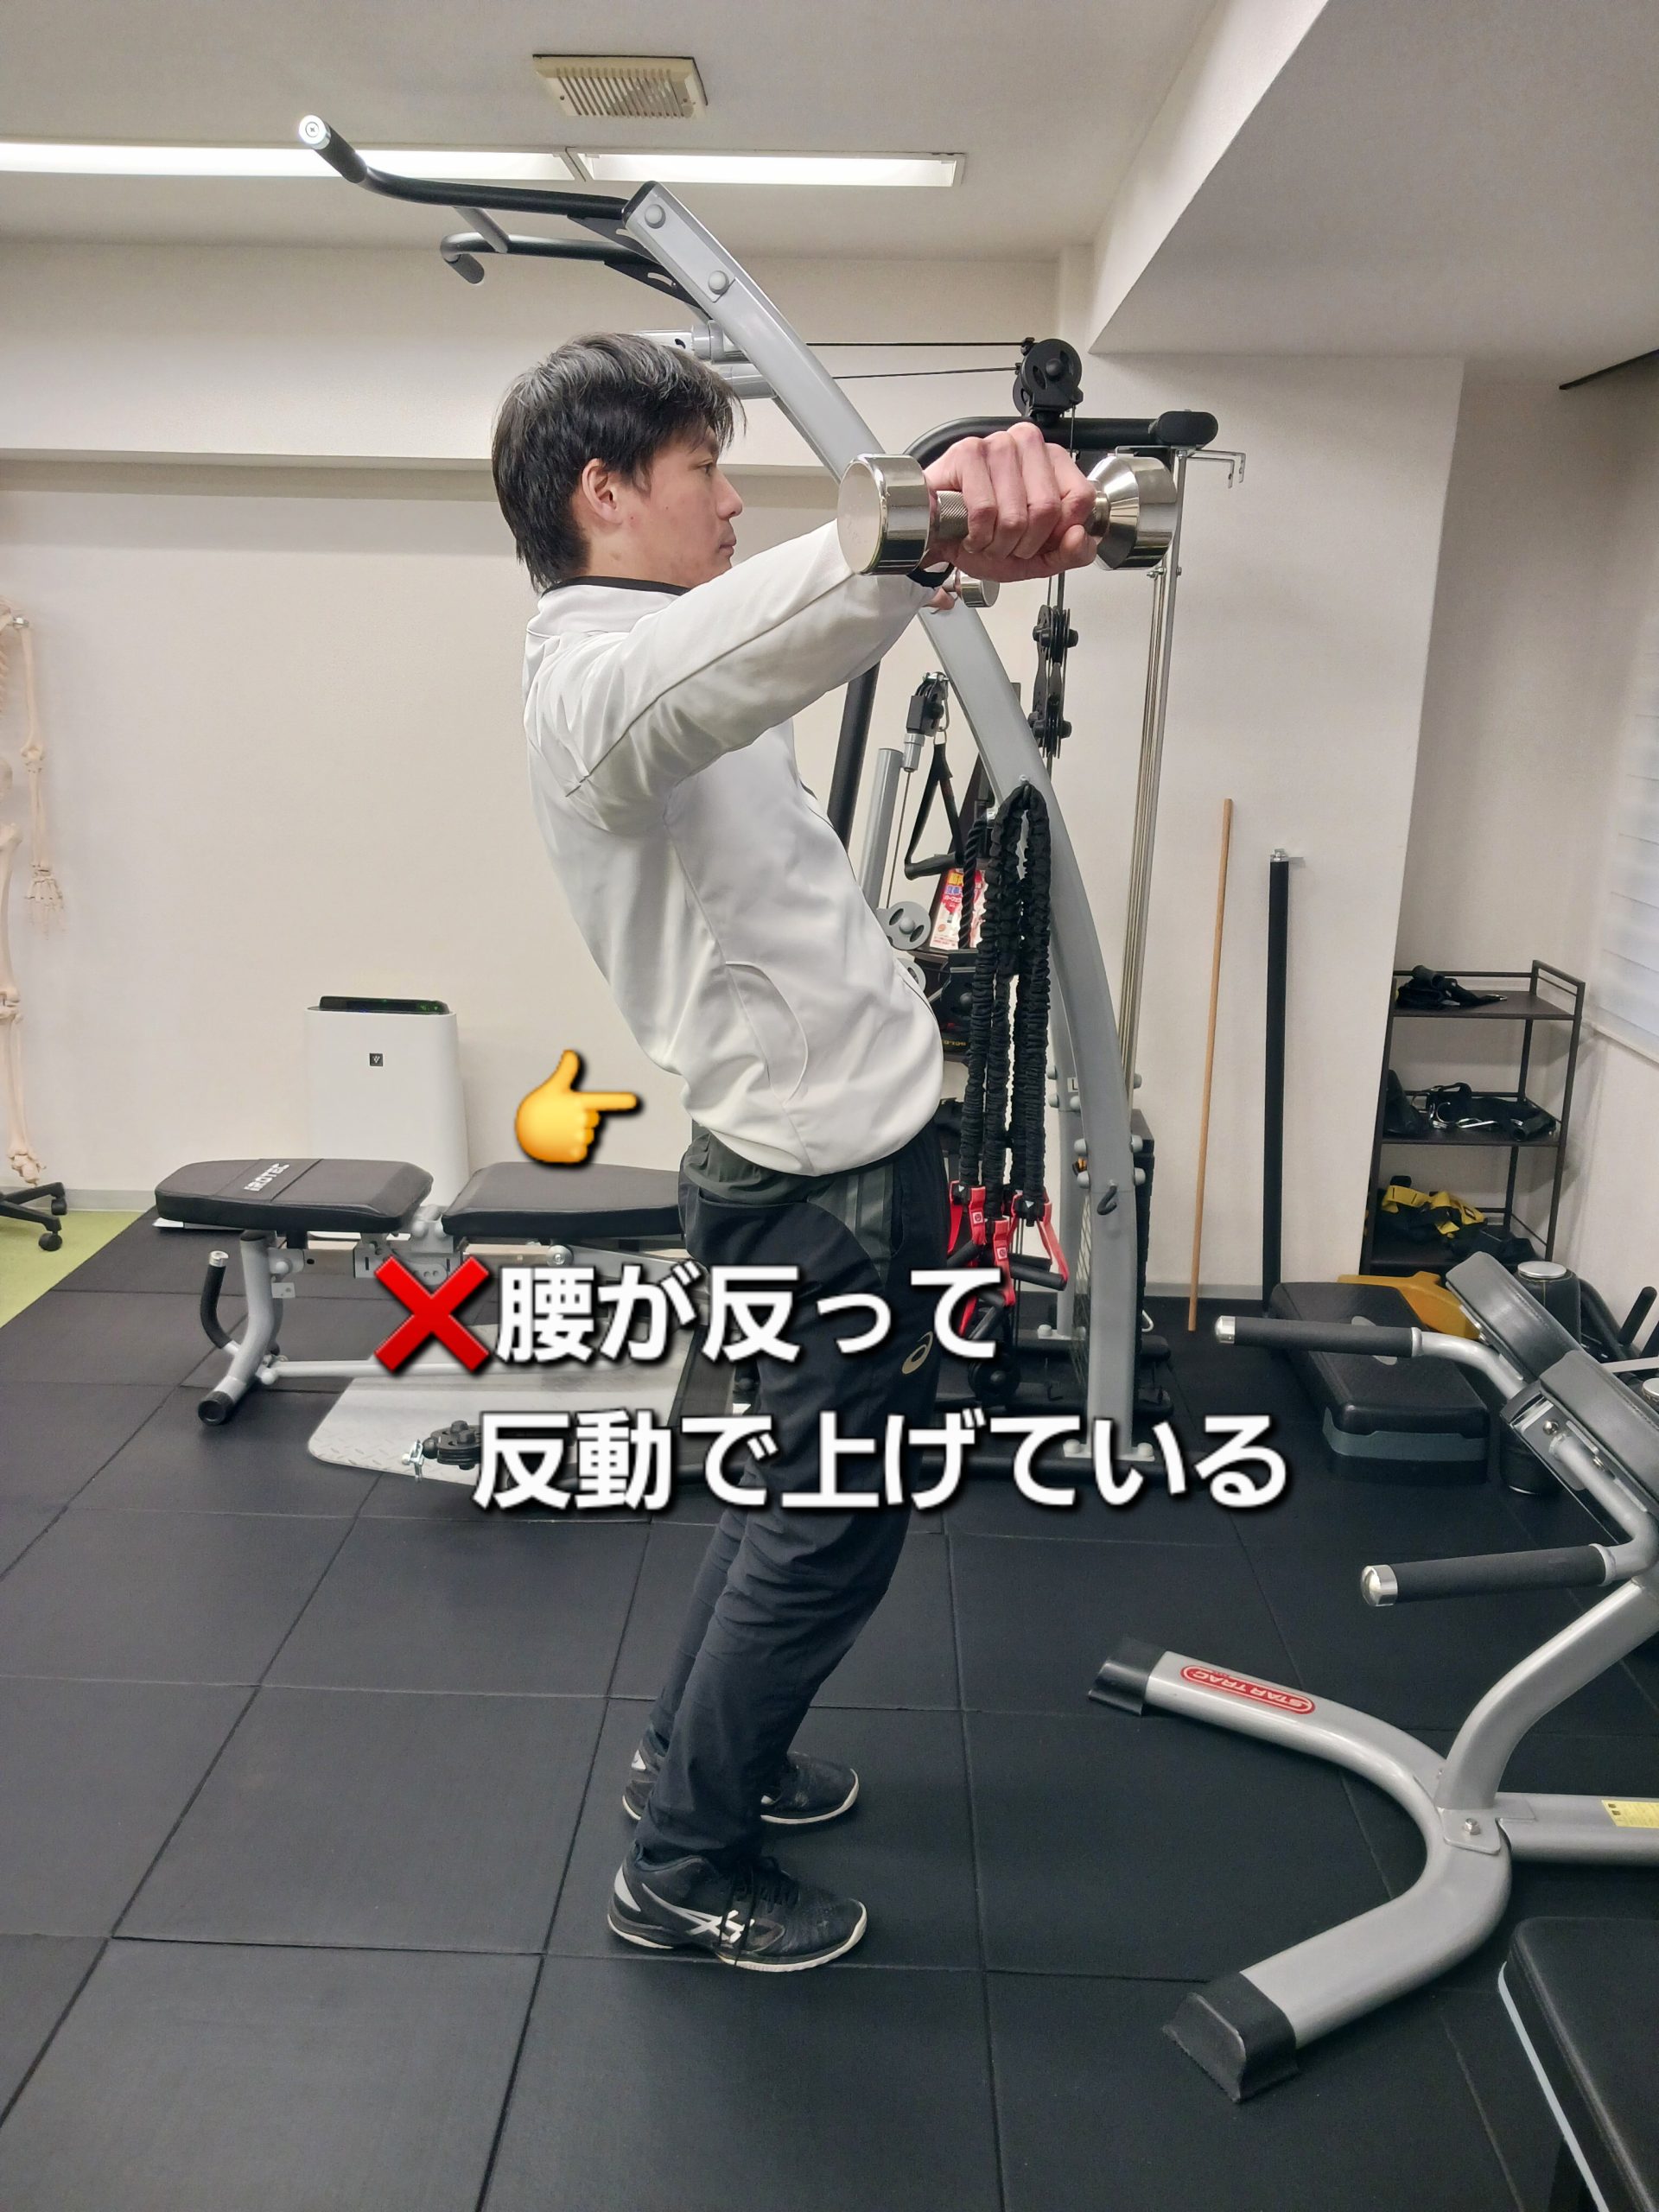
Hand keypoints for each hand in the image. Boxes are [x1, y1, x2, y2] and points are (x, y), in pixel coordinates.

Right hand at [514, 1050, 637, 1164]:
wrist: (523, 1132)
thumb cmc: (539, 1106)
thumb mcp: (553, 1086)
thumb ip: (566, 1070)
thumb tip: (571, 1052)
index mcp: (579, 1102)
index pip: (604, 1100)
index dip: (620, 1100)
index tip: (635, 1100)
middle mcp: (581, 1120)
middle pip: (594, 1120)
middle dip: (582, 1119)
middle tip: (562, 1117)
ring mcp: (578, 1138)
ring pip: (589, 1136)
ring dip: (577, 1134)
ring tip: (559, 1130)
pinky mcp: (574, 1153)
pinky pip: (583, 1151)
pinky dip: (573, 1149)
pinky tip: (560, 1143)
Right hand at [922, 422, 1096, 583]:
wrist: (939, 537)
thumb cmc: (985, 535)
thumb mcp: (1038, 556)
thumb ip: (1071, 553)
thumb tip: (1079, 536)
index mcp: (1053, 461)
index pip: (1081, 498)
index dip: (1058, 533)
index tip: (1036, 539)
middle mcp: (1029, 445)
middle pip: (1047, 509)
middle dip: (1023, 544)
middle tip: (1005, 542)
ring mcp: (999, 445)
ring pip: (1015, 515)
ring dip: (997, 543)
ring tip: (986, 537)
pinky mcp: (968, 452)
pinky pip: (984, 511)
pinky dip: (976, 535)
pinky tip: (969, 531)